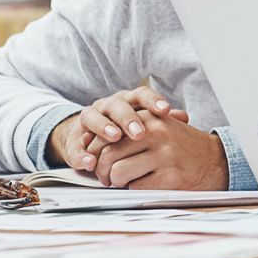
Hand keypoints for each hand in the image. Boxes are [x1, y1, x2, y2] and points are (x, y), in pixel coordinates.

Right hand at [48, 86, 202, 180]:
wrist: (87, 135)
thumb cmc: (123, 128)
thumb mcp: (142, 122)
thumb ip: (161, 120)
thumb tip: (184, 117)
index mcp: (127, 101)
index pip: (141, 95)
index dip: (152, 100)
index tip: (165, 110)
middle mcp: (107, 106)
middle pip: (117, 105)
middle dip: (129, 118)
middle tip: (140, 133)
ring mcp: (89, 119)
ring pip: (92, 117)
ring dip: (103, 127)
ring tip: (115, 137)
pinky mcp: (74, 138)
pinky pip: (75, 144)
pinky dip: (81, 154)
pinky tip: (90, 162)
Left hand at [87, 107, 228, 190]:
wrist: (216, 161)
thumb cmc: (181, 147)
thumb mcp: (160, 128)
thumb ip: (132, 131)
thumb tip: (92, 146)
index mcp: (150, 118)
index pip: (107, 133)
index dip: (95, 151)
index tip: (96, 160)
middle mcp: (156, 133)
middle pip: (108, 155)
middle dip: (102, 171)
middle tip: (106, 177)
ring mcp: (163, 155)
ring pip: (118, 173)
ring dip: (117, 182)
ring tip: (126, 181)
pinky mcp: (170, 178)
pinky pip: (135, 188)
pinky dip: (135, 190)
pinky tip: (146, 185)